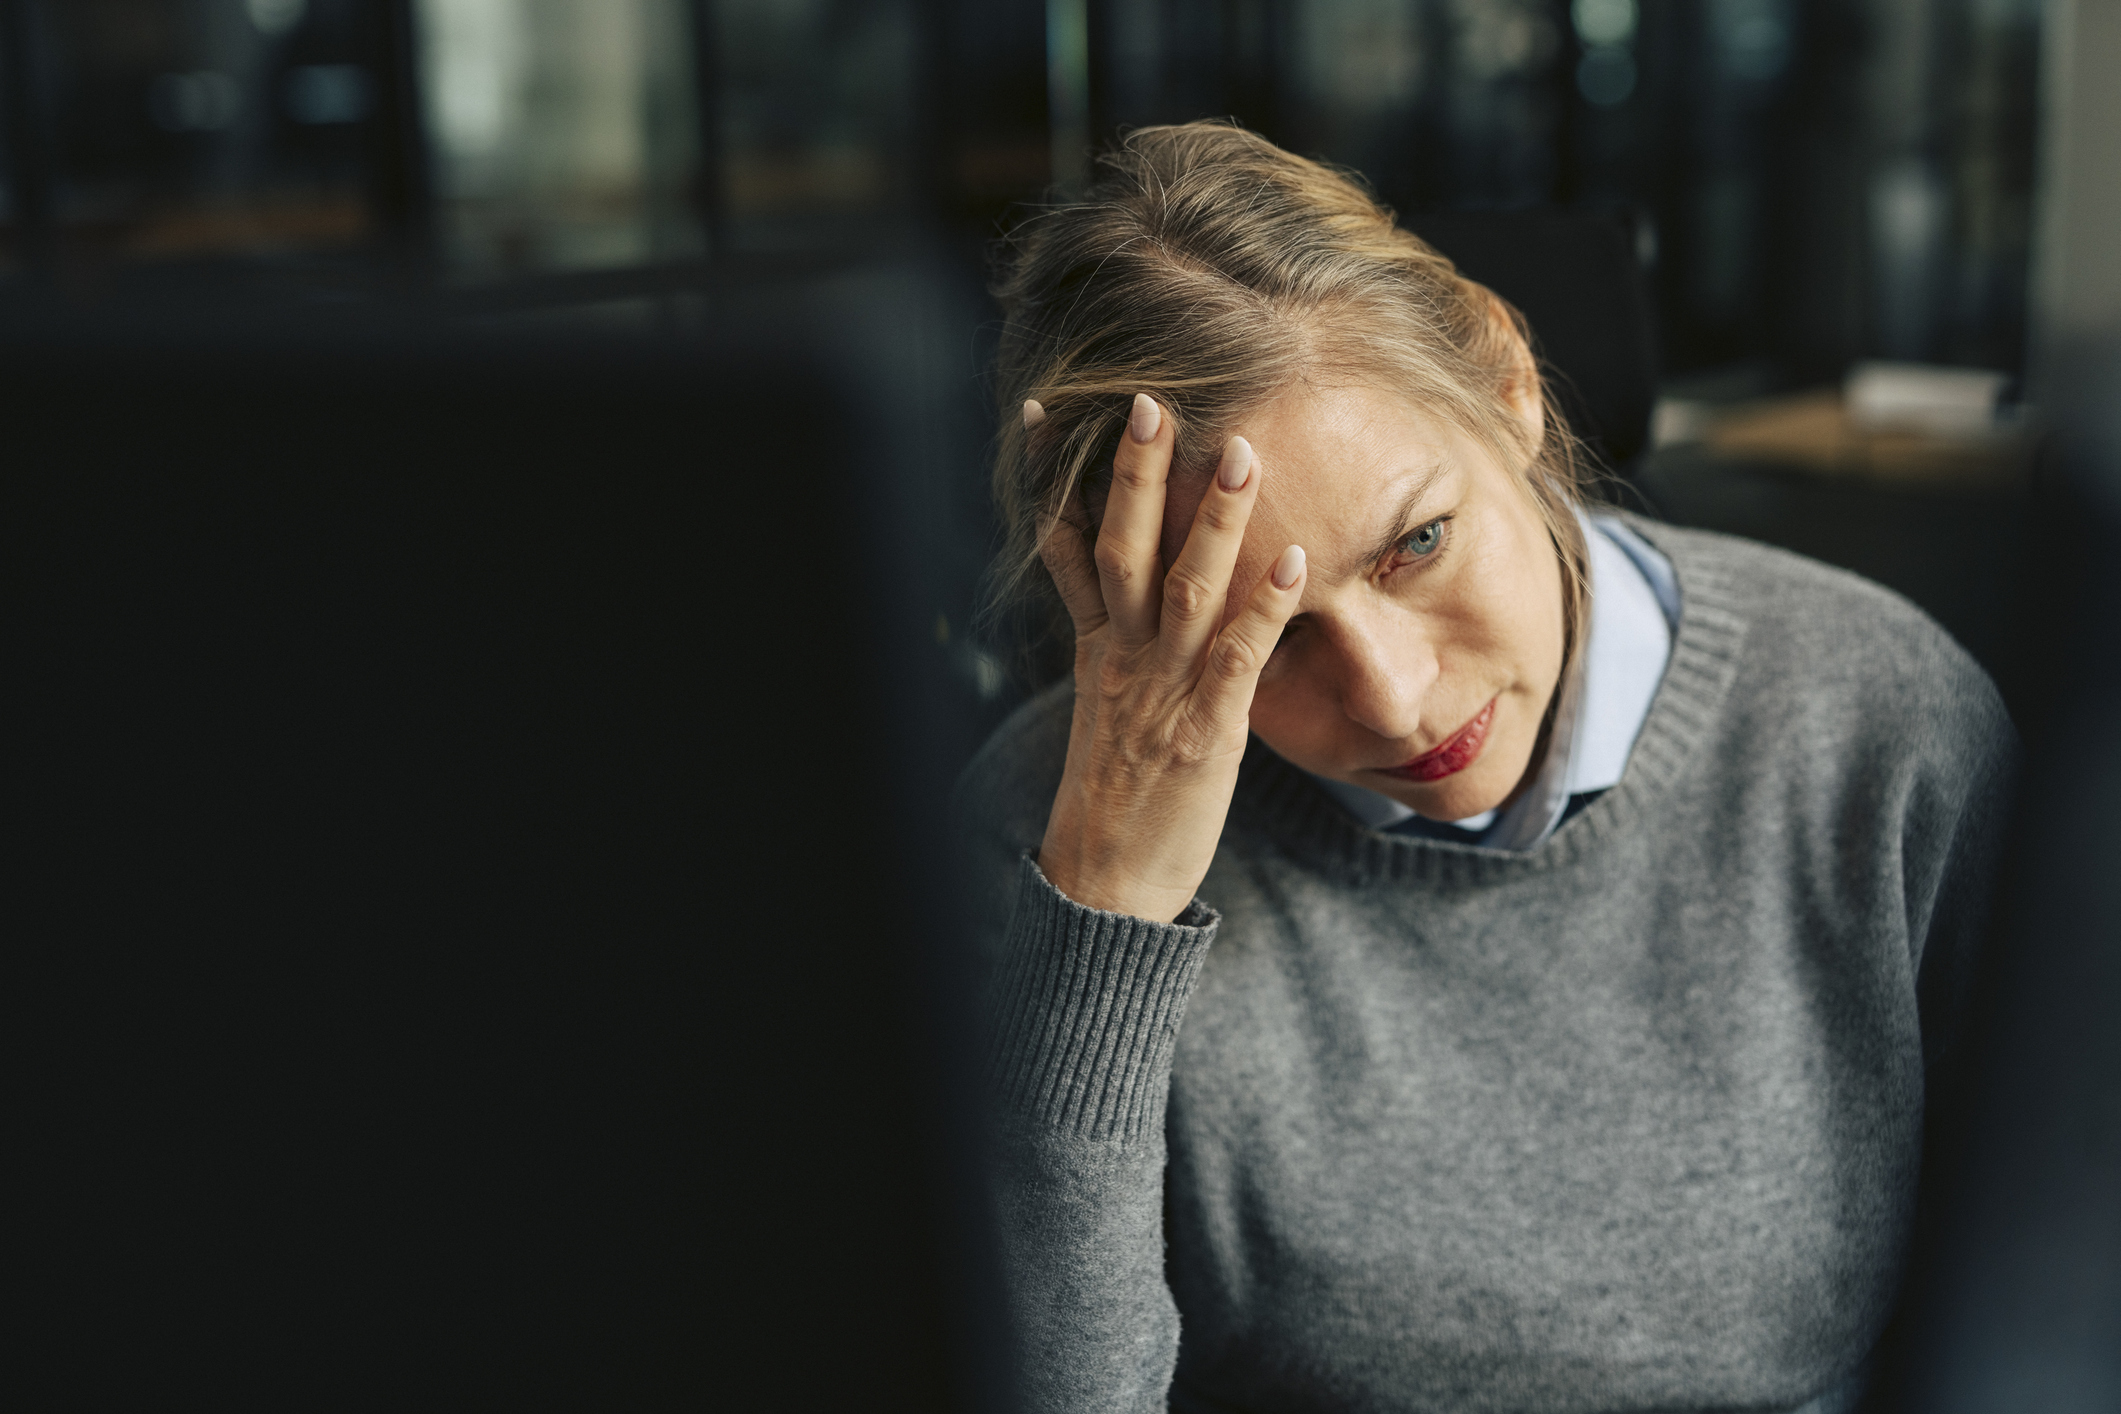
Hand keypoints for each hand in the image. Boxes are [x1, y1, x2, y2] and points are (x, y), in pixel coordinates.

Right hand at [1036, 394, 1306, 922]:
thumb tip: (1123, 600)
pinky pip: (1237, 658)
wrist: (1106, 883)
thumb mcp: (1103, 708)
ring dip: (1215, 520)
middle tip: (1152, 401)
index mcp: (1096, 650)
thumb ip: (1114, 646)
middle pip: (1124, 549)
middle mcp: (1122, 659)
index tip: (1046, 411)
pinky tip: (1296, 563)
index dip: (1055, 477)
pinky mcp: (1206, 732)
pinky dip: (1265, 608)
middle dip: (1140, 474)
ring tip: (1243, 455)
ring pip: (1185, 589)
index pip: (1069, 547)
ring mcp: (1162, 692)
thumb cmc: (1115, 800)